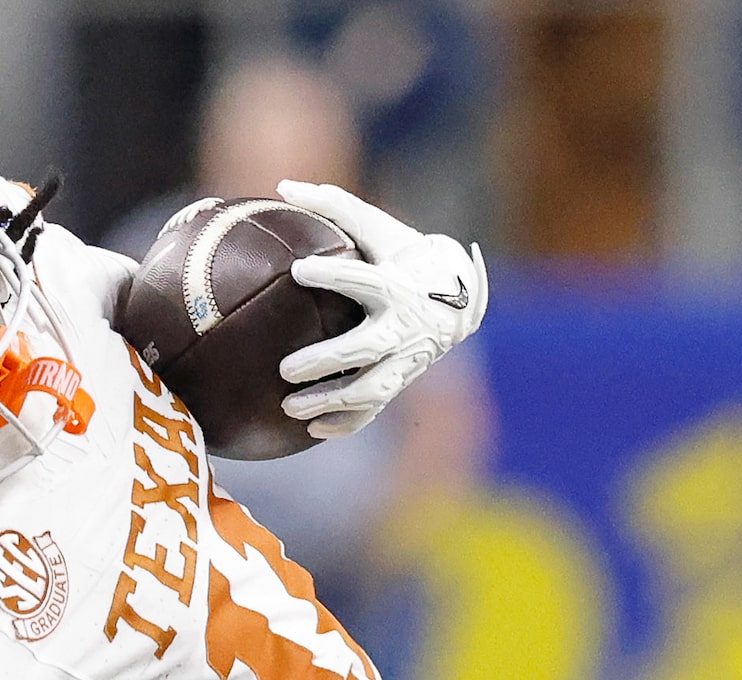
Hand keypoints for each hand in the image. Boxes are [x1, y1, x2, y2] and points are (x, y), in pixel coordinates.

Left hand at [273, 179, 487, 439]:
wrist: (458, 298)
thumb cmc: (405, 256)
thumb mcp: (378, 228)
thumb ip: (335, 205)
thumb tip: (283, 186)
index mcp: (396, 285)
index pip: (362, 280)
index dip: (332, 276)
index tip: (297, 271)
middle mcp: (403, 327)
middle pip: (365, 348)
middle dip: (326, 361)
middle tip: (285, 370)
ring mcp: (405, 360)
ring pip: (369, 389)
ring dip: (331, 402)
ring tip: (288, 408)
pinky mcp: (402, 381)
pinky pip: (374, 410)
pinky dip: (345, 423)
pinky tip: (312, 430)